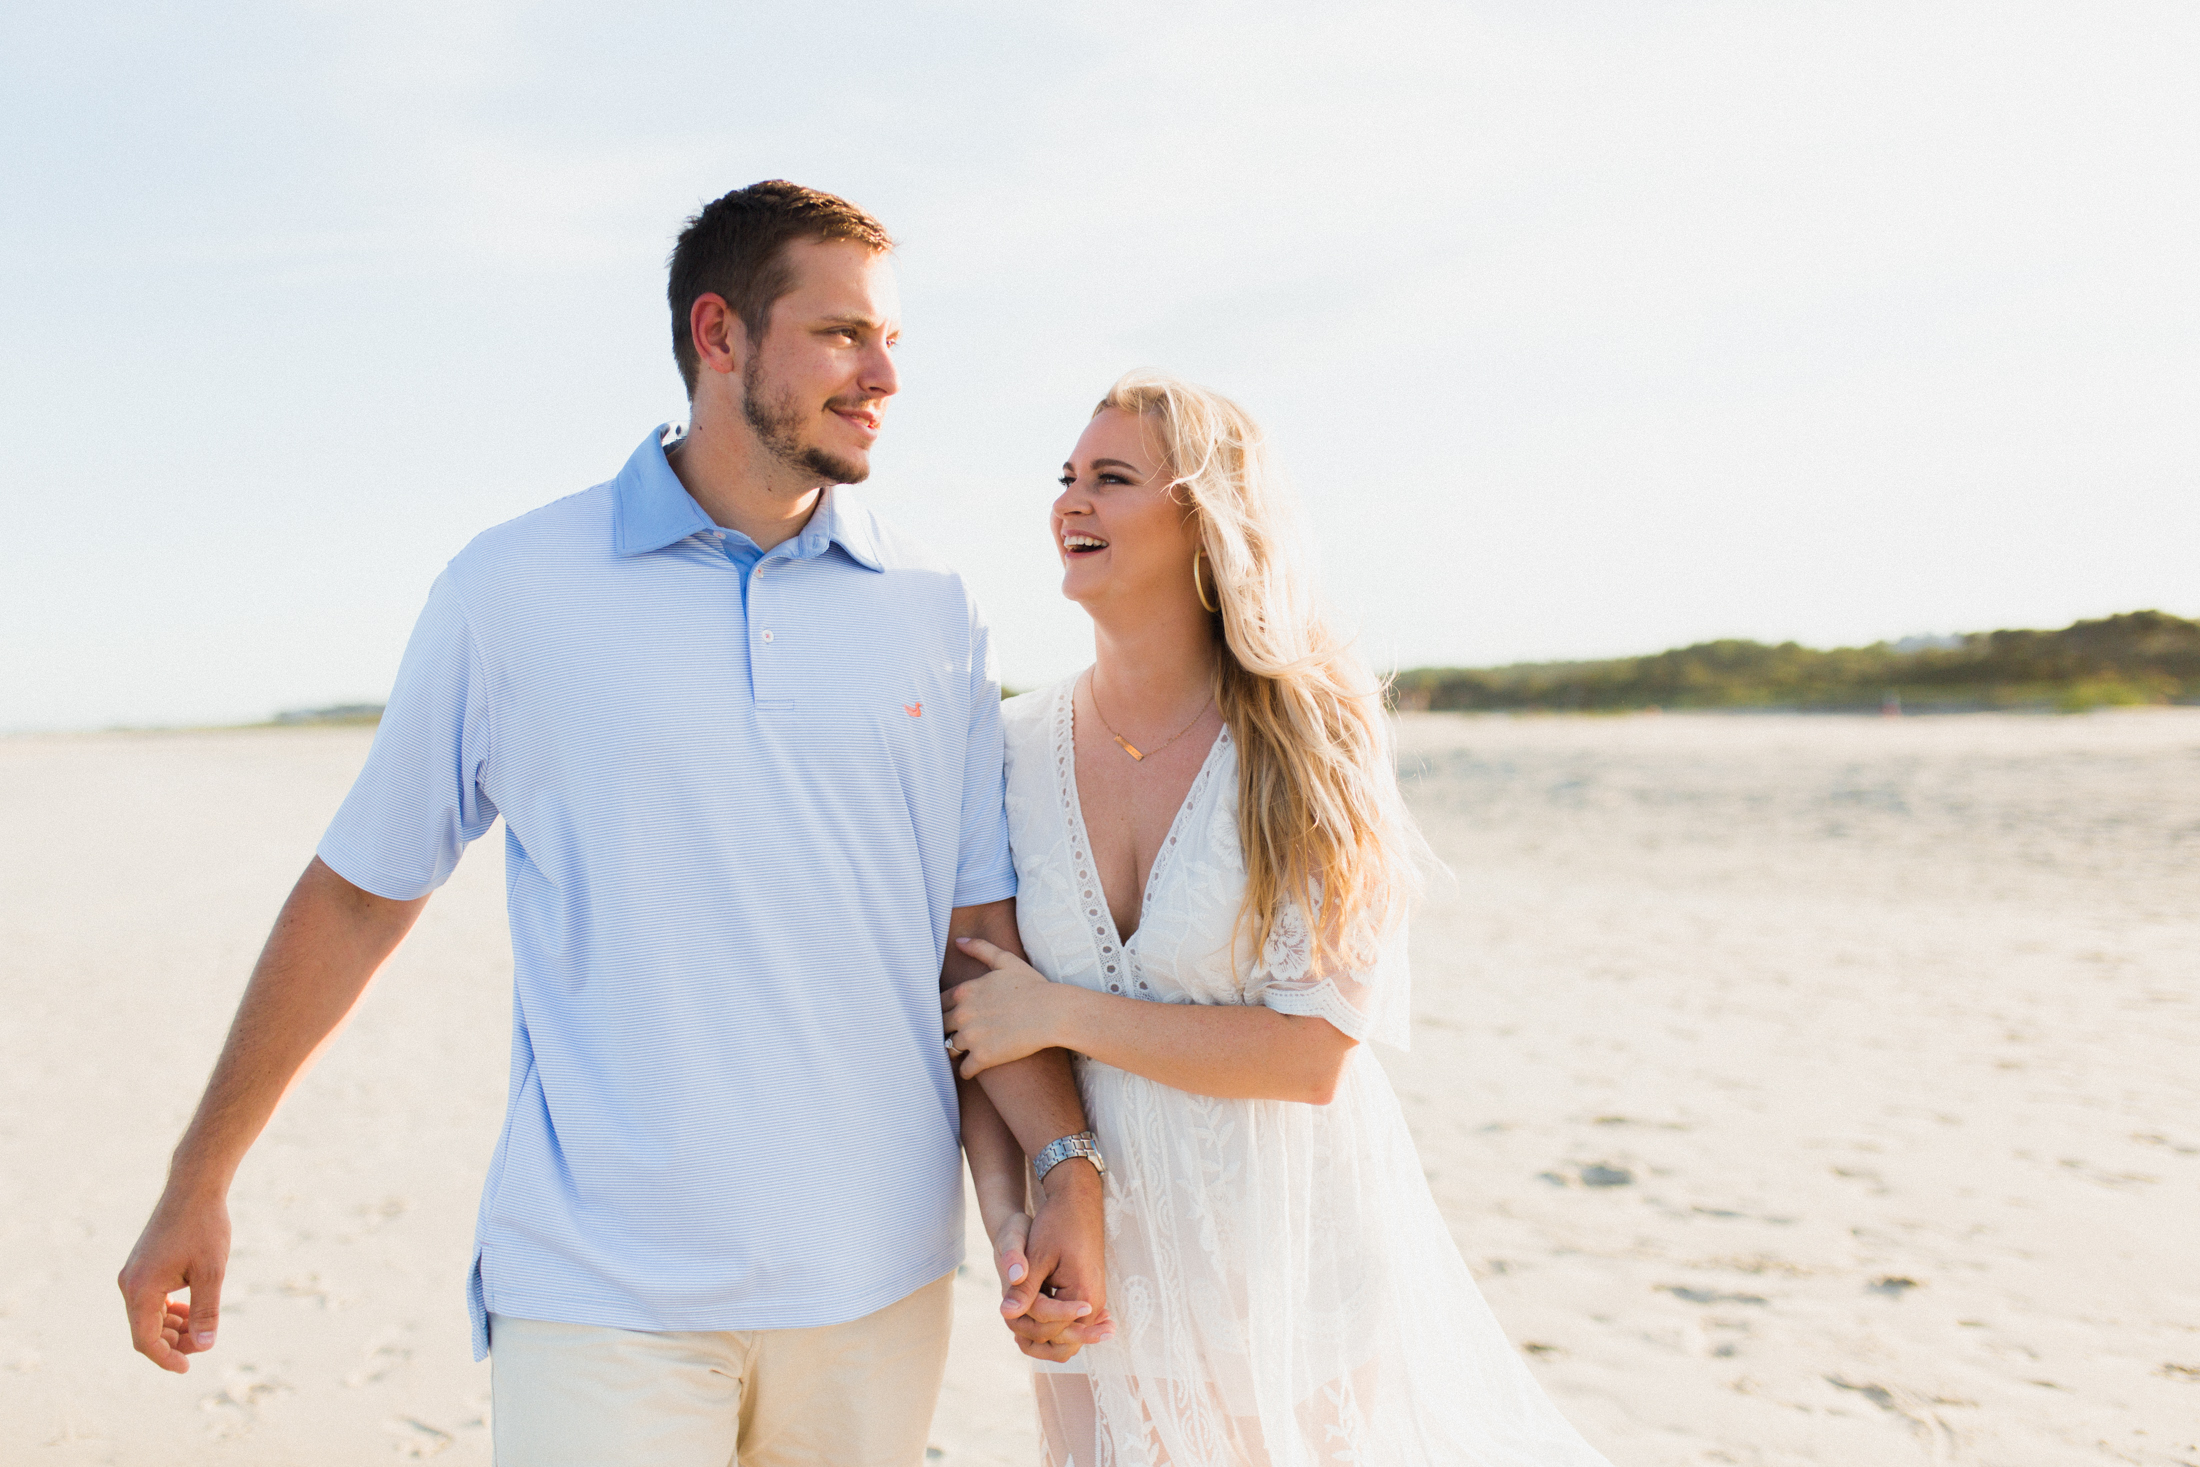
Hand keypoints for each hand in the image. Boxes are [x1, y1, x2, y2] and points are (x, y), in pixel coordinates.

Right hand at [118, 1185, 230, 1372]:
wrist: (194, 1188)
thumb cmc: (204, 1227)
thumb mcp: (212, 1272)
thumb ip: (206, 1312)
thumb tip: (204, 1347)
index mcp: (141, 1289)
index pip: (145, 1340)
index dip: (166, 1358)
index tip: (187, 1368)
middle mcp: (129, 1284)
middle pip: (145, 1330)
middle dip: (172, 1343)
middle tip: (203, 1344)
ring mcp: (133, 1275)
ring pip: (148, 1316)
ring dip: (172, 1328)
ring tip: (200, 1328)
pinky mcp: (142, 1267)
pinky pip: (150, 1300)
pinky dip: (169, 1311)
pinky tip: (192, 1310)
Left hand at [944, 937, 1067, 1078]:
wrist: (1053, 1012)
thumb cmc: (1033, 986)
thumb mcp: (1006, 961)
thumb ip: (980, 948)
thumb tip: (958, 941)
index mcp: (964, 992)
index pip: (938, 1004)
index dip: (944, 1011)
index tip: (951, 1016)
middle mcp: (962, 1014)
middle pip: (939, 1027)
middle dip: (945, 1031)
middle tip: (954, 1035)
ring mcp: (971, 1037)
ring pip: (949, 1048)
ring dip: (955, 1051)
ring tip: (964, 1052)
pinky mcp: (983, 1058)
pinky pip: (964, 1070)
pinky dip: (967, 1070)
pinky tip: (974, 1068)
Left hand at [1004, 1160, 1111, 1361]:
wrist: (1078, 1202)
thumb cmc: (1057, 1224)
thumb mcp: (1037, 1256)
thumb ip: (1025, 1289)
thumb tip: (1006, 1315)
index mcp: (1083, 1296)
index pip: (1054, 1331)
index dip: (1027, 1327)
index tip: (1008, 1314)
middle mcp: (1095, 1303)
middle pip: (1066, 1341)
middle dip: (1037, 1338)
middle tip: (1012, 1327)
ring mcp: (1095, 1299)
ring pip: (1070, 1335)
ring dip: (1045, 1335)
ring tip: (1019, 1327)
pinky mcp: (1089, 1294)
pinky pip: (1073, 1321)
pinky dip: (1053, 1324)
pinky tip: (1032, 1317)